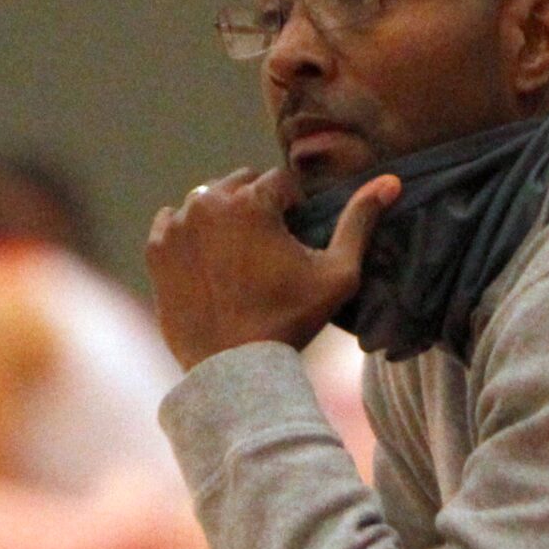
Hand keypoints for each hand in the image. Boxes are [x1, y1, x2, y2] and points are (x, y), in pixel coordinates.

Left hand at [146, 167, 398, 370]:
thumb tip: (391, 181)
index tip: (296, 241)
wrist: (233, 368)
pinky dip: (191, 235)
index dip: (295, 210)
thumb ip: (360, 222)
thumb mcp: (337, 274)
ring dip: (225, 218)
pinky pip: (174, 222)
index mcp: (252, 200)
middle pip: (241, 184)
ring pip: (207, 202)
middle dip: (258, 207)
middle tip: (269, 250)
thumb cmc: (291, 320)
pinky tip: (210, 263)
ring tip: (240, 258)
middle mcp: (208, 202)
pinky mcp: (157, 248)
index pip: (281, 184)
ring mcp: (178, 224)